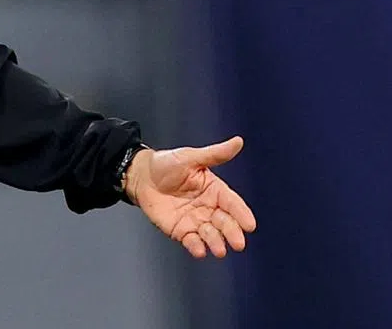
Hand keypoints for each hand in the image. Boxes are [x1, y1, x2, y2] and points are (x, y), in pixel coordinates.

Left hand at [125, 136, 256, 258]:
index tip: (250, 225)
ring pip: (210, 235)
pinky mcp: (181, 231)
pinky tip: (200, 251)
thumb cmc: (166, 164)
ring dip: (216, 242)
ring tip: (219, 249)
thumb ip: (215, 154)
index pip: (233, 203)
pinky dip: (196, 247)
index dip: (242, 214)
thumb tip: (238, 141)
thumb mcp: (191, 157)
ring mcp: (195, 221)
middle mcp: (209, 208)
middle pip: (225, 222)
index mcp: (215, 190)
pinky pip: (191, 241)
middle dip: (232, 233)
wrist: (141, 177)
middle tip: (238, 243)